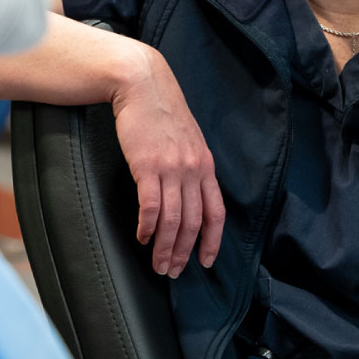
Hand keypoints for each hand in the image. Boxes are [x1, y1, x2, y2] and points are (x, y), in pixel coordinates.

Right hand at [110, 44, 224, 277]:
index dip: (212, 241)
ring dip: (166, 248)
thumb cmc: (163, 113)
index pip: (216, 213)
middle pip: (193, 223)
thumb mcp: (188, 140)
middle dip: (184, 253)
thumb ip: (192, 167)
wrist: (143, 86)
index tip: (206, 262)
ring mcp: (171, 169)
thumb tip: (190, 194)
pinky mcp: (147, 166)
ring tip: (159, 265)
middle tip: (174, 272)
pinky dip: (147, 227)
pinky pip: (150, 206)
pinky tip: (142, 237)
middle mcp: (193, 171)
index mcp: (205, 166)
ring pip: (173, 220)